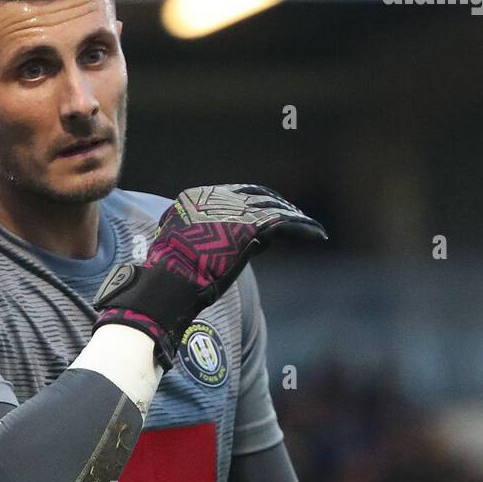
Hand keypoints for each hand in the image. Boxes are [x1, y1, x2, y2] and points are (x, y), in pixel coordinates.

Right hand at [92, 184, 326, 368]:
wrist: (167, 286)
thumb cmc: (164, 280)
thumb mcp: (174, 252)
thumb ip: (191, 242)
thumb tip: (203, 250)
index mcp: (193, 200)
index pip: (230, 196)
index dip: (251, 203)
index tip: (265, 213)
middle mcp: (214, 199)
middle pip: (254, 196)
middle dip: (277, 205)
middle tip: (294, 216)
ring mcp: (232, 211)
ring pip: (272, 207)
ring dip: (293, 216)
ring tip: (311, 227)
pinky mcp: (250, 227)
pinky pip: (284, 223)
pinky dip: (303, 228)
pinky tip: (318, 234)